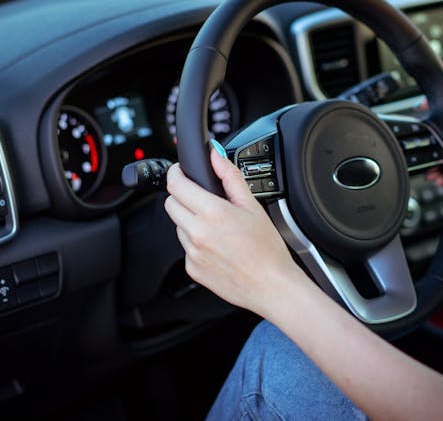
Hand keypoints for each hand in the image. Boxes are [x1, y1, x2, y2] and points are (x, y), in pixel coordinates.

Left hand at [164, 149, 305, 317]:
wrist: (271, 286)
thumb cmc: (267, 249)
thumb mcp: (252, 206)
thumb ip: (230, 177)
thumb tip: (216, 156)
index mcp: (212, 213)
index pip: (176, 185)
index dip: (176, 174)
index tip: (181, 172)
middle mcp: (197, 233)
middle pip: (171, 204)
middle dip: (182, 196)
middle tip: (203, 199)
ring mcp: (192, 253)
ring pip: (178, 226)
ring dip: (190, 221)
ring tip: (218, 228)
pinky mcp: (192, 269)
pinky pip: (186, 248)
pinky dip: (196, 243)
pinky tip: (218, 246)